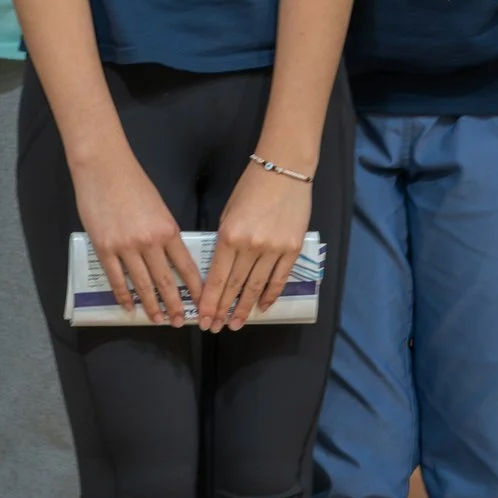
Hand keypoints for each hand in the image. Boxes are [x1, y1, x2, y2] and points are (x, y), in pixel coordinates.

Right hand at [73, 147, 205, 326]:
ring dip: (151, 305)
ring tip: (157, 319)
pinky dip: (123, 295)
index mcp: (168, 229)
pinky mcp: (104, 248)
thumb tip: (168, 256)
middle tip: (179, 322)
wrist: (103, 167)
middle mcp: (150, 242)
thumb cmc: (132, 182)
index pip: (185, 266)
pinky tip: (129, 306)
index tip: (202, 303)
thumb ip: (164, 232)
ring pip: (142, 284)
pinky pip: (116, 278)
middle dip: (174, 304)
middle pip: (165, 281)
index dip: (195, 288)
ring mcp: (126, 247)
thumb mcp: (158, 207)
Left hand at [198, 162, 312, 331]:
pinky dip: (271, 295)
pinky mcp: (292, 249)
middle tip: (216, 327)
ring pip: (257, 287)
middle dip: (223, 310)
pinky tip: (263, 307)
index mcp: (229, 236)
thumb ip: (225, 242)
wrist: (284, 170)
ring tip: (236, 324)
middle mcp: (251, 246)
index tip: (204, 319)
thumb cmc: (251, 188)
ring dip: (245, 308)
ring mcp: (274, 249)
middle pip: (235, 286)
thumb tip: (221, 269)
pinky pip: (279, 278)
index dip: (210, 301)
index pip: (217, 278)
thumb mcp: (228, 212)